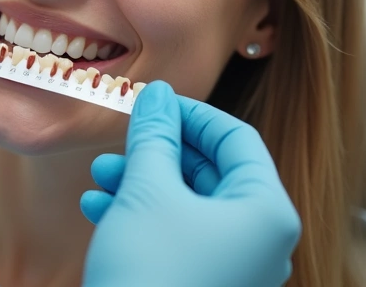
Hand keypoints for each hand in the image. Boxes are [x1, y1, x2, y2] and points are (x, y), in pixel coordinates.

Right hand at [80, 81, 299, 286]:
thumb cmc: (150, 272)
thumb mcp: (147, 190)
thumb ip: (155, 136)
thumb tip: (158, 96)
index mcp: (267, 212)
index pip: (237, 140)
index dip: (191, 113)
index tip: (150, 102)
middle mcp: (261, 242)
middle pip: (212, 173)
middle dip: (158, 151)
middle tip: (119, 138)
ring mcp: (236, 270)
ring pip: (189, 206)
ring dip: (141, 182)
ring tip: (99, 174)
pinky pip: (180, 239)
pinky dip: (142, 218)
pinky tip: (98, 207)